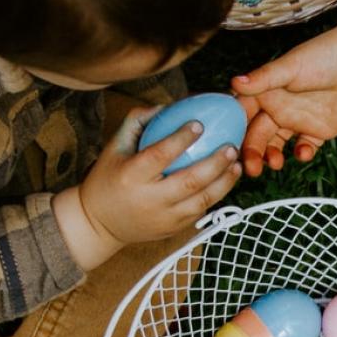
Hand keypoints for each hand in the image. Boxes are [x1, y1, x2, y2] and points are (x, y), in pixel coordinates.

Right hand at [53, 106, 241, 268]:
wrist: (99, 224)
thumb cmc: (108, 179)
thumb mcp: (113, 148)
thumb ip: (136, 123)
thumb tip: (165, 106)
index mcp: (131, 176)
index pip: (159, 155)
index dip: (181, 139)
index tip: (199, 123)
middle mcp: (149, 199)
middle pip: (189, 181)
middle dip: (215, 163)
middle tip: (231, 147)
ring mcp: (163, 218)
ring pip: (201, 201)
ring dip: (224, 182)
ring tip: (237, 164)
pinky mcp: (173, 229)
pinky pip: (200, 211)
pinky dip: (216, 195)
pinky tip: (226, 181)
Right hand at [231, 22, 336, 176]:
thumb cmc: (326, 55)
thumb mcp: (291, 67)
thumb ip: (264, 79)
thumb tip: (234, 82)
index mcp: (267, 90)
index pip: (243, 113)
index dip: (233, 129)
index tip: (227, 146)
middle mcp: (279, 106)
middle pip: (258, 134)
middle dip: (252, 151)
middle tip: (251, 168)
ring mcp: (299, 119)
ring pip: (277, 144)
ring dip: (272, 156)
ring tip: (275, 164)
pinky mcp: (319, 131)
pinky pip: (305, 148)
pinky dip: (302, 154)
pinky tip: (303, 153)